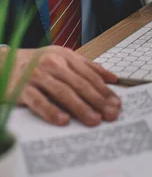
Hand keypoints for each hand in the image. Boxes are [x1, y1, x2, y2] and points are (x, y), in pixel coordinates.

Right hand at [5, 46, 120, 125]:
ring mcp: (37, 76)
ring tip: (94, 120)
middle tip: (111, 114)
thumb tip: (112, 78)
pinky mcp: (22, 89)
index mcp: (65, 56)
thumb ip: (87, 66)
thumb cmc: (37, 62)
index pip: (90, 74)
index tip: (116, 103)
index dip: (104, 89)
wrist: (4, 62)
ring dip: (80, 107)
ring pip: (63, 92)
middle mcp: (53, 64)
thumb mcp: (62, 57)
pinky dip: (51, 111)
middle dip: (98, 100)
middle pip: (80, 84)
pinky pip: (39, 102)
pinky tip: (63, 121)